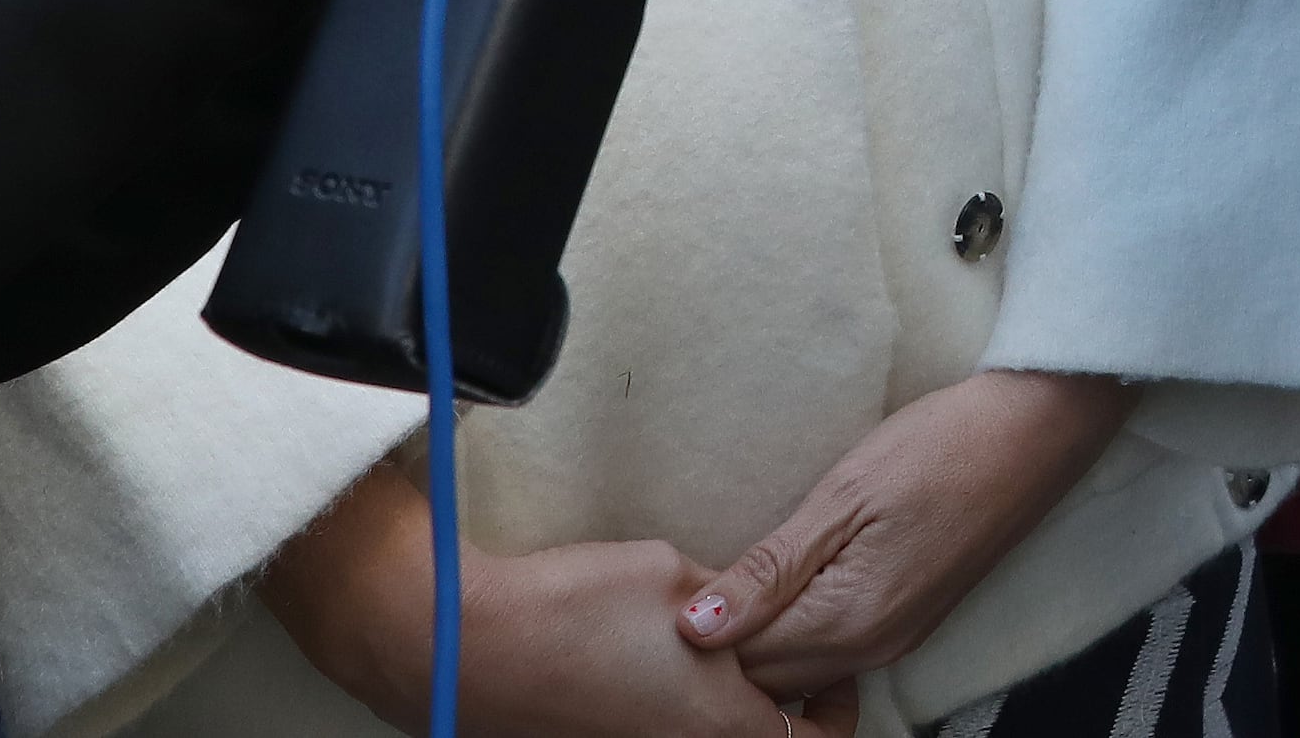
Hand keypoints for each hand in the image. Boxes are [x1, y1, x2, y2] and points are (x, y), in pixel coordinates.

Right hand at [265, 466, 856, 737]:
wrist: (465, 645)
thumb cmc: (575, 606)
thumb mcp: (675, 577)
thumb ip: (735, 602)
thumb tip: (753, 610)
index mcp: (721, 723)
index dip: (835, 709)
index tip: (832, 672)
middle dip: (779, 709)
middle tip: (780, 662)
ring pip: (703, 736)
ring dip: (719, 708)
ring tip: (714, 658)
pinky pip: (655, 733)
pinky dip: (671, 711)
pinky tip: (656, 667)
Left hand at [676, 369, 1140, 693]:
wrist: (1038, 428)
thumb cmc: (940, 445)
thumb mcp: (843, 496)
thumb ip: (768, 571)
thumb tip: (693, 630)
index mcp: (847, 621)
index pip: (740, 662)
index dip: (697, 628)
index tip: (677, 579)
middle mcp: (871, 647)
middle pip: (768, 678)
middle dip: (724, 643)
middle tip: (699, 576)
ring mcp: (896, 638)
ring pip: (799, 668)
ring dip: (759, 637)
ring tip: (738, 577)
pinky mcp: (910, 619)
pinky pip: (832, 649)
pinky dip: (796, 630)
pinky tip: (785, 583)